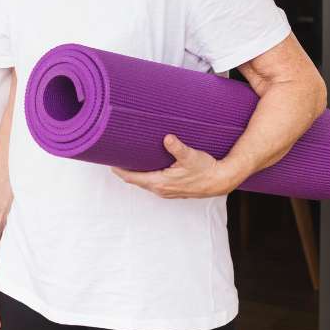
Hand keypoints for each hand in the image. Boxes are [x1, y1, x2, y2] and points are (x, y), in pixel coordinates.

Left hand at [112, 135, 227, 198]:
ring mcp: (166, 191)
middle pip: (135, 181)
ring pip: (144, 182)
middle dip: (125, 170)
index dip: (119, 170)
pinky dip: (146, 176)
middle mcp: (160, 189)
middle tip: (116, 156)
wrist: (220, 181)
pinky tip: (147, 167)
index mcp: (160, 183)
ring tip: (128, 160)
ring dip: (135, 174)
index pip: (132, 178)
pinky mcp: (173, 190)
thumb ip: (177, 147)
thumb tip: (167, 138)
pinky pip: (153, 183)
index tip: (109, 160)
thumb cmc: (206, 169)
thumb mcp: (191, 156)